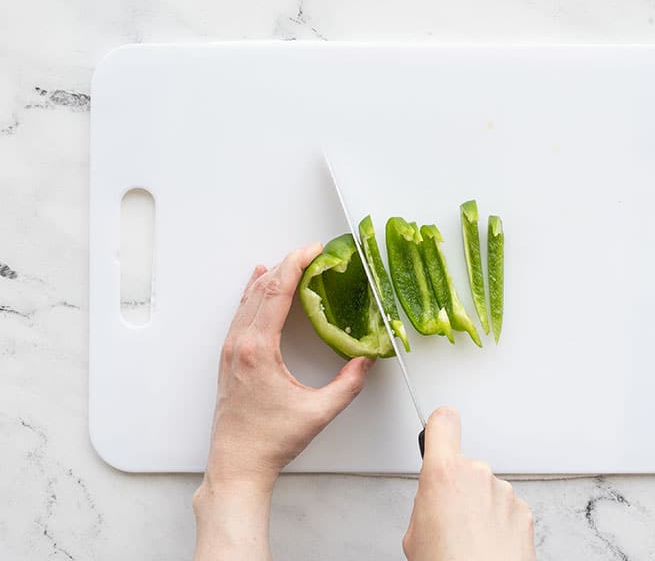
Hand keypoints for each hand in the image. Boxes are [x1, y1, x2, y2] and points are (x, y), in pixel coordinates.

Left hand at [200, 243, 374, 492]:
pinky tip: (257, 286)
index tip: (313, 250)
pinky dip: (253, 293)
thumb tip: (366, 360)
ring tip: (289, 261)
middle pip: (262, 289)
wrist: (236, 464)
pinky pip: (240, 313)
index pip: (277, 292)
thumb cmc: (270, 441)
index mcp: (258, 349)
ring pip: (248, 299)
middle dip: (287, 264)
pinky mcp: (229, 359)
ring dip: (270, 276)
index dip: (296, 265)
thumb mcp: (318, 412)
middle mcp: (239, 344)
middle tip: (310, 252)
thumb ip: (348, 384)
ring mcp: (230, 350)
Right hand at [403, 407, 535, 560]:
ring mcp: (505, 493)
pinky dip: (498, 523)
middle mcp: (478, 475)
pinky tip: (487, 546)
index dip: (439, 425)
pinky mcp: (524, 512)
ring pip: (486, 489)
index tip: (438, 428)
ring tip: (468, 540)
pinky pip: (505, 508)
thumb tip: (434, 502)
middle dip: (456, 488)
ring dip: (479, 508)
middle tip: (447, 520)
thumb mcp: (414, 533)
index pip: (443, 422)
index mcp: (445, 474)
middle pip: (464, 465)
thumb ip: (426, 502)